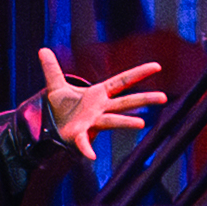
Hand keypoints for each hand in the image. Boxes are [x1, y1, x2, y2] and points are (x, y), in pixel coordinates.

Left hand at [28, 41, 168, 163]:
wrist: (53, 128)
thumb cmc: (62, 108)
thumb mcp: (56, 86)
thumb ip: (51, 68)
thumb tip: (43, 49)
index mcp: (98, 94)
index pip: (121, 82)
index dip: (138, 73)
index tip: (157, 66)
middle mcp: (100, 109)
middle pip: (125, 103)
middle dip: (143, 99)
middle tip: (163, 98)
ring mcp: (92, 123)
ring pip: (112, 121)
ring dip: (125, 122)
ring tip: (141, 124)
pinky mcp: (79, 136)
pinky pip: (85, 142)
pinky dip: (87, 148)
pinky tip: (91, 156)